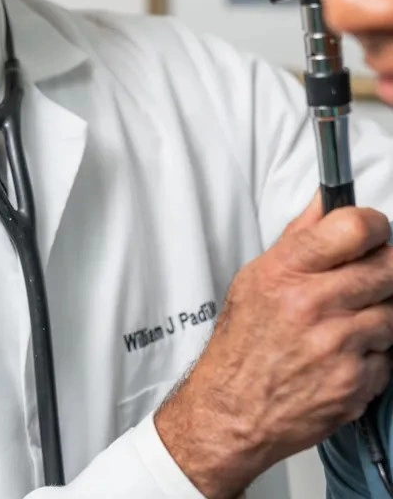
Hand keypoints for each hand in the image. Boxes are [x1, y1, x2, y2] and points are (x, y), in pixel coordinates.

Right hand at [154, 194, 392, 498]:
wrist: (233, 409)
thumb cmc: (243, 343)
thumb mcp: (257, 277)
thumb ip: (300, 236)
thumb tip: (326, 201)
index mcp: (287, 272)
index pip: (355, 228)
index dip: (375, 225)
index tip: (374, 231)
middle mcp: (315, 304)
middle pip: (388, 268)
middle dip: (382, 269)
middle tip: (366, 278)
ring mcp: (339, 345)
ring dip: (380, 314)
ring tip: (348, 322)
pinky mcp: (355, 383)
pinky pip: (390, 355)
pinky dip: (375, 354)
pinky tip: (346, 354)